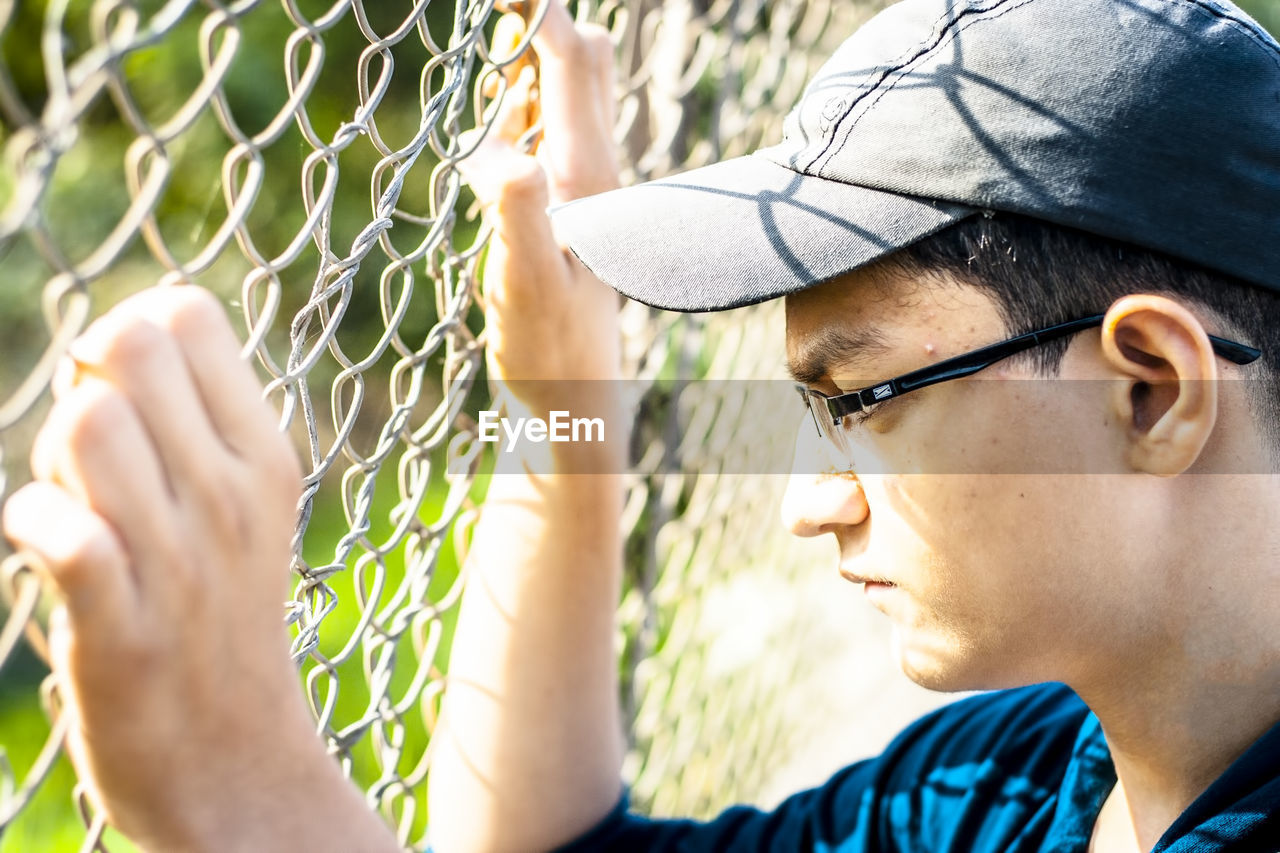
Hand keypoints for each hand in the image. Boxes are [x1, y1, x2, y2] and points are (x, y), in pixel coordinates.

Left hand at [2, 287, 393, 851]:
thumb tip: (127, 328)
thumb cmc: (221, 611)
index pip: (186, 314)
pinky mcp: (120, 626)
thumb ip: (199, 417)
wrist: (232, 754)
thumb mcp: (246, 505)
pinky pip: (61, 532)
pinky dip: (34, 524)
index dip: (131, 331)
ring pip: (85, 426)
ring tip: (79, 508)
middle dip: (86, 380)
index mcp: (265, 456)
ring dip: (53, 459)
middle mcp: (230, 494)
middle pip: (126, 349)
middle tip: (98, 455)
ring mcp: (179, 560)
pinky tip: (47, 551)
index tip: (130, 397)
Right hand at [461, 1, 622, 394]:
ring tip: (499, 37)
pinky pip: (558, 127)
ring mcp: (588, 186)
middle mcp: (595, 169)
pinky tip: (507, 105)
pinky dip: (531, 98)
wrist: (577, 398)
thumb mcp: (522, 285)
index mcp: (584, 175)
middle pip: (584, 60)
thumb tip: (507, 153)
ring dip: (536, 56)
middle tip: (497, 13)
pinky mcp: (575, 206)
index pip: (568, 62)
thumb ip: (514, 215)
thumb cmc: (547, 349)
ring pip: (573, 91)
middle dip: (541, 21)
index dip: (535, 9)